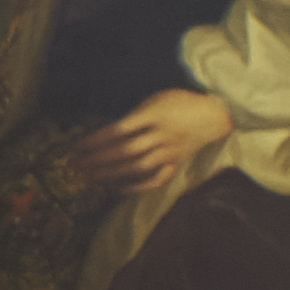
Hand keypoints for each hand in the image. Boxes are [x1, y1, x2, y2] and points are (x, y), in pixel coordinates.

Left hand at [65, 86, 222, 195]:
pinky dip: (138, 186)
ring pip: (137, 166)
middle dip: (96, 159)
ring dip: (110, 173)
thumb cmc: (180, 103)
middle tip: (74, 165)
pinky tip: (118, 189)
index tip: (76, 146)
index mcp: (154, 115)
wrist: (215, 114)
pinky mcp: (177, 164)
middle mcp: (162, 135)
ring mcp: (171, 152)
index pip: (119, 130)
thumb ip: (134, 116)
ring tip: (88, 177)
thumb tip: (105, 134)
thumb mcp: (155, 100)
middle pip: (125, 150)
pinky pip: (157, 179)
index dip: (95, 139)